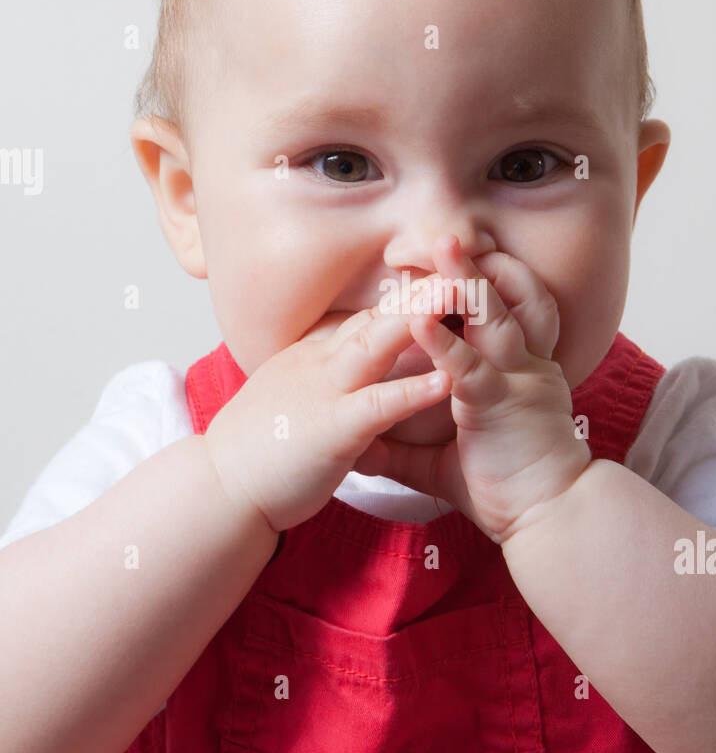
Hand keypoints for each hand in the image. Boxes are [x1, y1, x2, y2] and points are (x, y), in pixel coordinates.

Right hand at [203, 288, 450, 534]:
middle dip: (419, 289)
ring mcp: (324, 393)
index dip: (403, 296)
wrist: (217, 489)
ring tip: (458, 294)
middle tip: (460, 263)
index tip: (439, 274)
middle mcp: (318, 365)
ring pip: (376, 344)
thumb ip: (322, 384)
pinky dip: (413, 390)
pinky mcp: (332, 430)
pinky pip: (378, 405)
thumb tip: (348, 379)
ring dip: (419, 318)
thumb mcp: (290, 402)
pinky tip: (447, 379)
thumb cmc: (257, 455)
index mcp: (311, 359)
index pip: (364, 318)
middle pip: (375, 316)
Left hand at [353, 235, 591, 543]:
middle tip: (443, 233)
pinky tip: (417, 322)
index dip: (478, 277)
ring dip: (466, 281)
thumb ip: (404, 449)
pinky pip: (471, 367)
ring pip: (496, 317)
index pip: (503, 306)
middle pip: (507, 295)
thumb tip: (361, 448)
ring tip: (439, 248)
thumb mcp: (442, 463)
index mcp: (518, 367)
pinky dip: (443, 343)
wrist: (546, 518)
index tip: (442, 256)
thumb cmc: (502, 488)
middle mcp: (525, 363)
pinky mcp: (502, 405)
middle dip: (476, 262)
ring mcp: (518, 380)